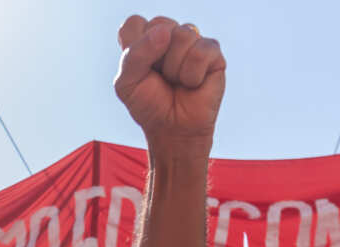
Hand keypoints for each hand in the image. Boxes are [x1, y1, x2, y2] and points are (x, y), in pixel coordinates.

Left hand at [114, 16, 225, 147]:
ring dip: (175, 69)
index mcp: (144, 38)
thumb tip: (165, 32)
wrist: (173, 130)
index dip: (135, 48)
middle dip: (156, 58)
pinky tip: (193, 84)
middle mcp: (168, 36)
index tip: (139, 71)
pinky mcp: (212, 53)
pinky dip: (193, 75)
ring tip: (177, 82)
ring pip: (182, 35)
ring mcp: (191, 42)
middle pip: (160, 25)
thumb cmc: (149, 106)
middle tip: (160, 78)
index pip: (135, 23)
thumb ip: (134, 54)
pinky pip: (201, 52)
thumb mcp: (127, 84)